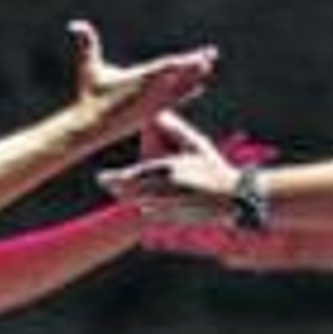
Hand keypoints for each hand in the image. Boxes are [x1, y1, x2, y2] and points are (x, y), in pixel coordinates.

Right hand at [69, 20, 218, 147]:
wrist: (91, 127)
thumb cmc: (90, 95)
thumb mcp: (88, 68)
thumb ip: (86, 45)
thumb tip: (76, 25)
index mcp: (141, 80)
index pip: (169, 68)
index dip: (186, 62)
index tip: (202, 55)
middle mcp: (151, 93)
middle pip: (179, 77)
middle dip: (196, 65)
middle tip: (212, 54)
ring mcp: (153, 104)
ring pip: (180, 89)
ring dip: (195, 77)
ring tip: (209, 67)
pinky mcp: (152, 112)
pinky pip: (175, 100)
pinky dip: (188, 92)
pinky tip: (199, 87)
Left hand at [98, 107, 241, 219]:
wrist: (232, 200)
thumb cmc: (214, 168)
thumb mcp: (196, 145)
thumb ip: (174, 129)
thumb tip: (157, 113)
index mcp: (166, 173)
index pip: (131, 178)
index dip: (113, 179)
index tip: (100, 178)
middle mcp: (163, 194)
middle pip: (129, 195)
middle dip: (117, 189)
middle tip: (105, 183)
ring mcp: (168, 210)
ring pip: (139, 206)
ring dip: (129, 198)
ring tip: (118, 191)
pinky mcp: (174, 220)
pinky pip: (153, 215)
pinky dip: (146, 208)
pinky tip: (143, 204)